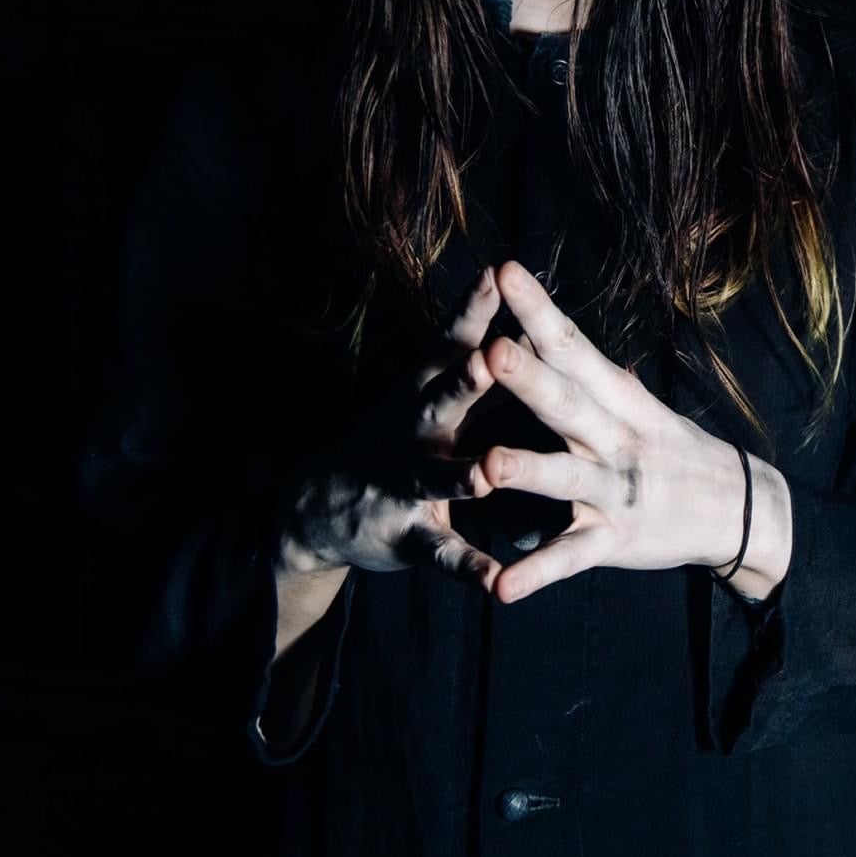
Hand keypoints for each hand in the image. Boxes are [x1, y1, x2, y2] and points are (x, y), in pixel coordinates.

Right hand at [279, 268, 511, 590]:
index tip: (498, 272)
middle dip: (467, 380)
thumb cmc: (401, 436)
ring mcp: (407, 483)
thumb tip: (532, 316)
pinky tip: (495, 584)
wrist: (322, 505)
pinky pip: (442, 553)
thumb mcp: (430, 394)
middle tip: (493, 356)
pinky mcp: (409, 535)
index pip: (452, 343)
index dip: (474, 309)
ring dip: (461, 475)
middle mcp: (416, 431)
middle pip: (443, 399)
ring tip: (486, 474)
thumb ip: (479, 362)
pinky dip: (469, 567)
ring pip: (438, 477)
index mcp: (427, 392)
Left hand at [475, 261, 791, 604]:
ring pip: (566, 479)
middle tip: (490, 349)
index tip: (505, 271)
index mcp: (620, 401)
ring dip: (528, 472)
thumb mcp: (639, 406)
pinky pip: (571, 558)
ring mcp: (616, 492)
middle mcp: (617, 441)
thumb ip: (589, 375)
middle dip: (530, 379)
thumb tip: (543, 330)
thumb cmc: (676, 449)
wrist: (742, 510)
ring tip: (487, 466)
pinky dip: (537, 573)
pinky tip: (500, 588)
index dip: (539, 311)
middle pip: (568, 404)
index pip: (574, 347)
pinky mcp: (615, 541)